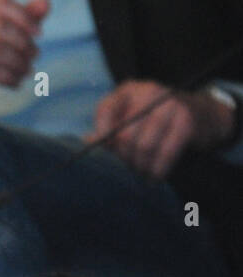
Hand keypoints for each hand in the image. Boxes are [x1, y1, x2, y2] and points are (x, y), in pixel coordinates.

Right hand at [0, 0, 49, 118]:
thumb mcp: (8, 30)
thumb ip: (27, 16)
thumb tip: (45, 6)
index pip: (2, 5)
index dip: (24, 17)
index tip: (39, 33)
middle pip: (1, 29)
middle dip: (24, 43)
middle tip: (35, 54)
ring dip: (18, 63)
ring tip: (27, 70)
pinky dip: (9, 78)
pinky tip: (16, 81)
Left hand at [89, 81, 234, 178]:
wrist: (201, 115)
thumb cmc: (153, 122)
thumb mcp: (128, 121)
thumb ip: (107, 131)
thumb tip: (87, 142)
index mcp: (128, 90)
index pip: (105, 112)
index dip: (102, 138)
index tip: (105, 154)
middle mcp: (149, 91)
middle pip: (124, 135)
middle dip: (124, 158)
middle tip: (128, 167)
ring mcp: (170, 104)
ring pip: (144, 146)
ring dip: (140, 166)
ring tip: (141, 172)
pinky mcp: (187, 121)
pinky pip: (165, 153)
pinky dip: (157, 169)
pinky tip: (155, 176)